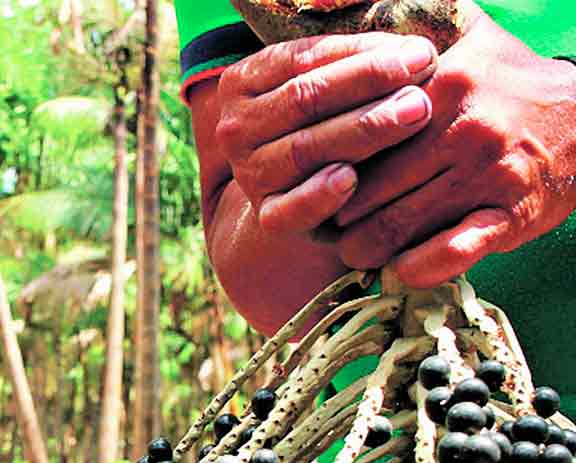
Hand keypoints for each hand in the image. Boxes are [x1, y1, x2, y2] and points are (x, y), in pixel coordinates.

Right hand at [215, 32, 438, 237]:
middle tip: (423, 74)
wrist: (304, 198)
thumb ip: (354, 63)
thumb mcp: (330, 87)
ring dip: (363, 129)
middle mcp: (235, 128)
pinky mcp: (268, 215)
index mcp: (241, 83)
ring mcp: (249, 174)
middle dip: (369, 83)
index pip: (304, 59)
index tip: (419, 51)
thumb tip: (414, 50)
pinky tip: (350, 179)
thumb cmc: (330, 124)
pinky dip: (318, 195)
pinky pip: (290, 208)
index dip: (362, 52)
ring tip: (416, 113)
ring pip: (303, 148)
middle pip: (304, 99)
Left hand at [333, 12, 575, 286]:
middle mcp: (463, 132)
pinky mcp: (512, 215)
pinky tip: (400, 270)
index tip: (312, 181)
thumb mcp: (469, 40)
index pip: (360, 136)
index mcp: (440, 88)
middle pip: (370, 188)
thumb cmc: (510, 82)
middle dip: (338, 215)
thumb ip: (412, 34)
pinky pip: (451, 251)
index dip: (327, 165)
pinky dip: (417, 268)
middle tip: (325, 228)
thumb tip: (354, 8)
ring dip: (367, 248)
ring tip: (354, 251)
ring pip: (399, 225)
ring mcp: (489, 176)